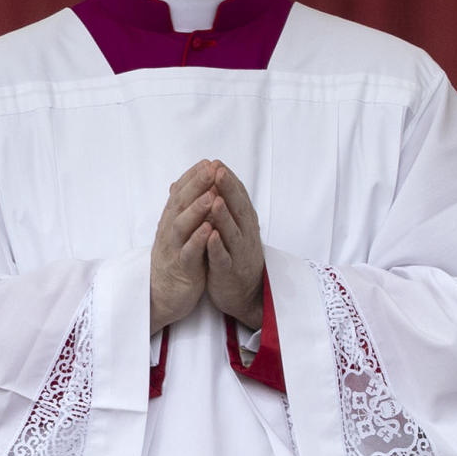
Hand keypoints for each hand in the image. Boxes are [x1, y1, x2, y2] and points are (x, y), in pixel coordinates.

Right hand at [149, 163, 216, 332]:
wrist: (162, 296)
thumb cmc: (175, 261)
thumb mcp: (178, 233)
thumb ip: (181, 211)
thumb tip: (181, 186)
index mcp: (171, 222)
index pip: (180, 194)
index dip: (193, 178)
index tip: (208, 161)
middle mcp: (169, 232)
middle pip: (180, 204)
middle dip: (196, 185)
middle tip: (210, 168)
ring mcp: (174, 249)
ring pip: (182, 226)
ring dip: (197, 209)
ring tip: (211, 195)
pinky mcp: (181, 268)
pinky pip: (189, 252)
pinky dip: (198, 240)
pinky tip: (209, 230)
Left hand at [199, 163, 266, 326]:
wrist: (246, 293)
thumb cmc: (235, 256)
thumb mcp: (232, 228)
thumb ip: (224, 207)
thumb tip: (211, 181)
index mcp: (244, 223)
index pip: (238, 198)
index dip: (229, 181)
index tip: (217, 162)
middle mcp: (245, 235)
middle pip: (237, 209)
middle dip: (228, 190)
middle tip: (219, 172)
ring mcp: (238, 253)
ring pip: (231, 232)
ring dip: (223, 216)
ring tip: (215, 200)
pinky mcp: (229, 271)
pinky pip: (223, 257)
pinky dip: (217, 247)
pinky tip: (211, 236)